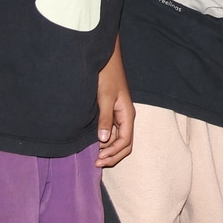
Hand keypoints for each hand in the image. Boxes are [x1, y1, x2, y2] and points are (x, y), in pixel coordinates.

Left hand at [95, 48, 134, 167]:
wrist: (105, 59)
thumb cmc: (107, 76)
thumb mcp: (104, 97)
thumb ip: (105, 118)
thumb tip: (104, 140)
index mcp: (127, 114)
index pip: (126, 141)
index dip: (114, 153)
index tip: (98, 158)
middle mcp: (125, 117)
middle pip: (125, 144)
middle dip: (113, 155)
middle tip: (96, 162)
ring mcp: (119, 115)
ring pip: (119, 139)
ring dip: (109, 150)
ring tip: (95, 156)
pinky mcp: (112, 112)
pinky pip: (112, 132)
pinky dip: (106, 141)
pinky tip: (95, 143)